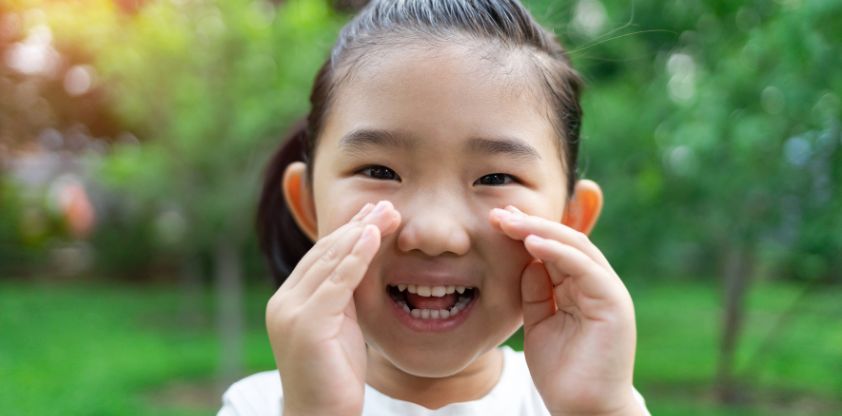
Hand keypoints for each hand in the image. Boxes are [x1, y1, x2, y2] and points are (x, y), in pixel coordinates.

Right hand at [266, 201, 400, 415]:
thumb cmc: (335, 377)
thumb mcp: (340, 326)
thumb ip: (343, 296)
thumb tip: (361, 264)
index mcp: (290, 300)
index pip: (321, 257)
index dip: (349, 233)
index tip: (375, 213)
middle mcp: (285, 301)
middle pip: (325, 253)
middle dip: (358, 226)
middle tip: (385, 205)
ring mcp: (291, 312)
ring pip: (330, 262)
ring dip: (361, 234)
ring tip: (386, 213)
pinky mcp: (306, 324)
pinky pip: (336, 282)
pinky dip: (355, 257)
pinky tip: (373, 237)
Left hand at [490, 206, 640, 415]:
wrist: (582, 409)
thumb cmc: (562, 371)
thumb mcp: (539, 324)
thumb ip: (535, 293)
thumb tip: (527, 262)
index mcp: (580, 287)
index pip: (554, 249)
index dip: (525, 232)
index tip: (495, 221)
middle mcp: (596, 284)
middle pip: (564, 241)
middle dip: (529, 225)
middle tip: (497, 214)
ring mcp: (607, 291)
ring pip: (575, 247)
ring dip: (539, 231)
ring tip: (510, 222)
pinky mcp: (613, 302)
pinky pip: (584, 268)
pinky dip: (557, 252)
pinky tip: (531, 243)